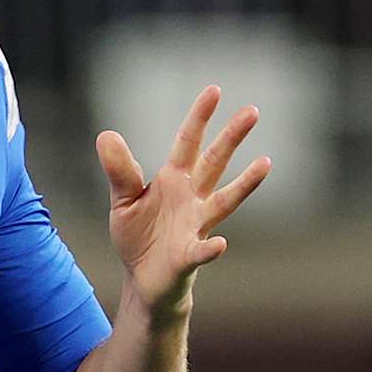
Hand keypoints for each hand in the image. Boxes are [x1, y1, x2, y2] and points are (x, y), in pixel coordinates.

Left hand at [96, 86, 270, 324]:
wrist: (143, 280)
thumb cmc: (139, 237)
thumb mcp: (122, 200)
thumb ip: (119, 171)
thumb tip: (107, 134)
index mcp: (174, 181)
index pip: (188, 143)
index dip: (199, 118)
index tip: (214, 91)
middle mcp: (192, 199)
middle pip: (214, 162)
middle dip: (232, 137)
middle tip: (253, 111)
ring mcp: (195, 227)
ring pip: (224, 201)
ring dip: (245, 184)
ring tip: (265, 163)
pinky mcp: (189, 258)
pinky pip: (201, 252)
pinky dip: (210, 248)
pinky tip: (220, 244)